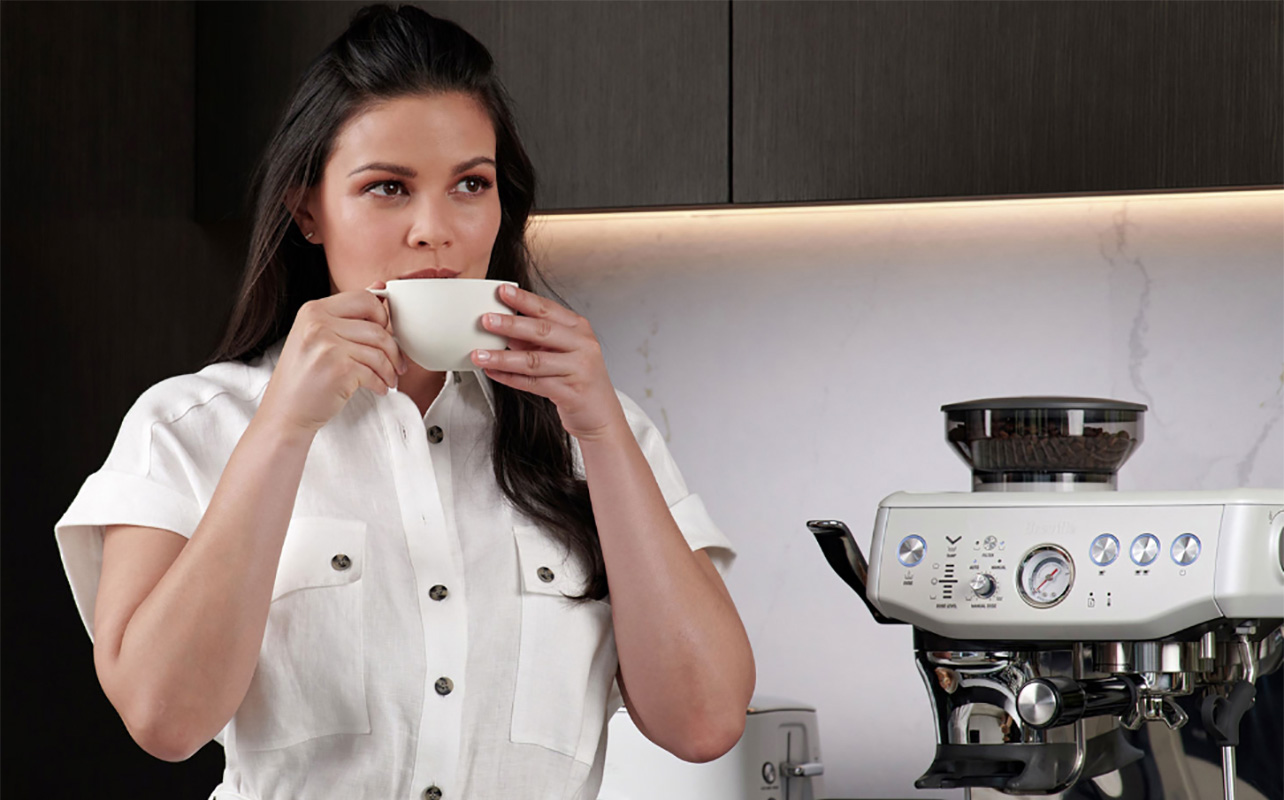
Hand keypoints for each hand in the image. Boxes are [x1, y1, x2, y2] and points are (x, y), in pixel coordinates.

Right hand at [258, 281, 408, 438]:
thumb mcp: (317, 336)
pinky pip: (375, 372)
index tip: (386, 333)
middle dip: (394, 349)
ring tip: (389, 379)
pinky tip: (379, 388)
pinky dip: (382, 383)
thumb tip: (379, 286)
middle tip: (397, 364)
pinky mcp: (339, 370)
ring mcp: (328, 346)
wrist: (285, 412)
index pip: (365, 299)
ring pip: (380, 351)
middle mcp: (318, 324)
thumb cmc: (304, 377)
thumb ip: (348, 313)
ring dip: (391, 369)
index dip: (383, 317)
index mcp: (313, 310)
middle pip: (378, 327)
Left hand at [471, 284, 624, 440]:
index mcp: (579, 329)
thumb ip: (535, 339)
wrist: (600, 414)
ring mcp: (579, 369)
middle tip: (487, 320)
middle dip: (511, 324)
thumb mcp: (561, 352)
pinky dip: (510, 378)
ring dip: (503, 357)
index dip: (524, 300)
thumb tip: (501, 327)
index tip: (502, 291)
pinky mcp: (571, 393)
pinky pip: (534, 383)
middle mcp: (583, 346)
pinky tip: (493, 372)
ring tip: (480, 354)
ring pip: (534, 361)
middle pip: (542, 331)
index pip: (548, 310)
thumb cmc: (579, 379)